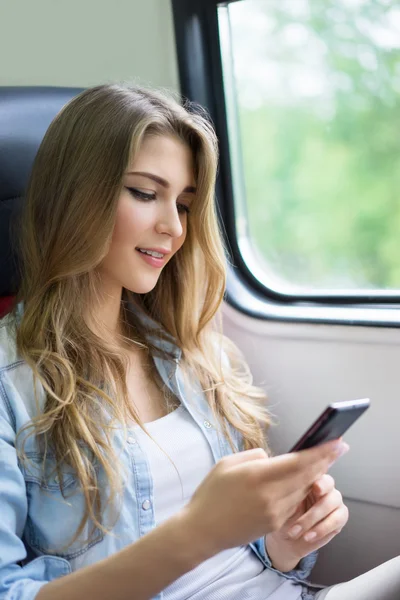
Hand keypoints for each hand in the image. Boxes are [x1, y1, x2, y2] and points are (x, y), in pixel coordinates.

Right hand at [180, 439, 347, 561]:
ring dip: (313, 475)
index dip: (320, 452)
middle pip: (307, 476)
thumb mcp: (227, 463)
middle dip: (325, 461)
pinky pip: (293, 503)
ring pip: (302, 490)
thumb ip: (255, 456)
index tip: (336, 442)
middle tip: (339, 447)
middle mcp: (270, 496)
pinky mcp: (275, 524)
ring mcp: (275, 513)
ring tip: (321, 461)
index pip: (298, 462)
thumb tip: (274, 459)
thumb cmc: (211, 493)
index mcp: (257, 476)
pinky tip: (301, 481)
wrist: (203, 531)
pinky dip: (299, 490)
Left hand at [265, 470, 349, 572]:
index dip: (318, 478)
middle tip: (301, 514)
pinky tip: (308, 536)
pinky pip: (337, 520)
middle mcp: (324, 486)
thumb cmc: (282, 515)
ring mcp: (334, 500)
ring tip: (296, 531)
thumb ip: (279, 482)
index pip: (319, 470)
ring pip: (332, 504)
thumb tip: (266, 460)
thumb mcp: (277, 500)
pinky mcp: (340, 516)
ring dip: (312, 519)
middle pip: (329, 486)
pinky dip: (321, 529)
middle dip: (315, 501)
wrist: (287, 538)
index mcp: (309, 477)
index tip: (315, 487)